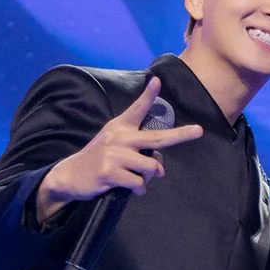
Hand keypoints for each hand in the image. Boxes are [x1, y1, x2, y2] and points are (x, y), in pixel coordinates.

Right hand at [34, 76, 202, 221]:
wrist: (70, 175)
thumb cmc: (100, 160)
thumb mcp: (116, 147)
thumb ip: (140, 152)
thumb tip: (160, 168)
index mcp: (119, 128)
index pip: (136, 110)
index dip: (148, 96)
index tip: (157, 81)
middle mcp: (118, 137)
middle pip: (156, 138)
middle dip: (180, 135)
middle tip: (199, 131)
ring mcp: (113, 154)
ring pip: (151, 167)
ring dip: (148, 177)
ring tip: (134, 177)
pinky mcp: (109, 172)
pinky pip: (138, 183)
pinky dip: (139, 189)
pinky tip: (129, 188)